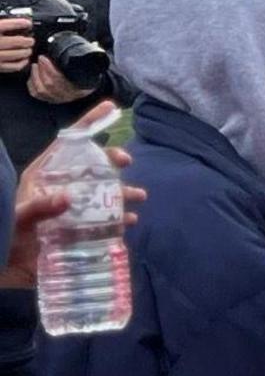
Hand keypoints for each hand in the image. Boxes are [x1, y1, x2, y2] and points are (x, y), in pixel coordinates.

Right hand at [0, 19, 31, 77]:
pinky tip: (24, 59)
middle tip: (31, 40)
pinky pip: (14, 66)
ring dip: (27, 51)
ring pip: (19, 53)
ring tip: (28, 49)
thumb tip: (14, 21)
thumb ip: (0, 24)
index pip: (11, 24)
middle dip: (28, 40)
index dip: (22, 23)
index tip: (28, 23)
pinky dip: (22, 63)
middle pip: (18, 41)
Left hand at [0, 105, 137, 292]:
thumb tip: (68, 197)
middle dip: (111, 161)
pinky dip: (120, 220)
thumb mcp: (19, 219)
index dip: (89, 125)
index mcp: (45, 177)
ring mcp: (73, 209)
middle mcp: (63, 188)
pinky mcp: (81, 229)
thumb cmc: (6, 236)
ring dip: (123, 193)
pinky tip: (130, 221)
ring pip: (104, 193)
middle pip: (92, 166)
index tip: (111, 108)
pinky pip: (106, 220)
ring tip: (139, 196)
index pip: (68, 145)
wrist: (6, 268)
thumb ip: (39, 208)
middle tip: (125, 162)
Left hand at [25, 57, 84, 105]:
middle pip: (49, 85)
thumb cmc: (86, 71)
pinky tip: (33, 75)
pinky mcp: (50, 99)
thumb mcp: (84, 65)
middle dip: (41, 70)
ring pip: (41, 91)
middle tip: (40, 59)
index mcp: (80, 87)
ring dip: (35, 76)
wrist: (89, 82)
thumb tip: (65, 48)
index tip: (43, 57)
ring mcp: (59, 99)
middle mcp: (69, 95)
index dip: (48, 68)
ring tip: (35, 65)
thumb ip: (75, 60)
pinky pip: (36, 94)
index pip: (59, 79)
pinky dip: (31, 84)